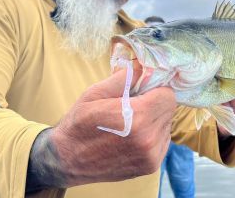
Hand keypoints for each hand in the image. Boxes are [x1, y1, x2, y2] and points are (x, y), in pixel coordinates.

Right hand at [26, 68, 175, 190]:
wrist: (66, 160)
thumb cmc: (79, 124)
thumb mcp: (95, 93)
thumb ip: (124, 78)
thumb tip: (144, 67)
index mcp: (137, 117)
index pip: (167, 95)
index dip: (156, 89)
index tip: (142, 91)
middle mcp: (149, 138)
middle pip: (169, 110)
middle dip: (155, 104)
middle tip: (134, 105)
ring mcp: (151, 155)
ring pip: (167, 126)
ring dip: (155, 120)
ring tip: (131, 123)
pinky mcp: (150, 166)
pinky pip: (162, 141)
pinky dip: (153, 136)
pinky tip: (133, 136)